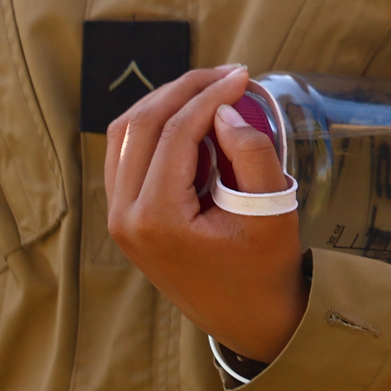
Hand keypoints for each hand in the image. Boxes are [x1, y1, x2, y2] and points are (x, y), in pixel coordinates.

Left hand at [104, 65, 307, 364]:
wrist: (246, 317)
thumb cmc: (264, 267)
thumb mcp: (271, 211)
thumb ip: (252, 154)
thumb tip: (225, 112)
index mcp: (157, 218)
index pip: (176, 132)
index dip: (210, 95)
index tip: (244, 75)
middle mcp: (125, 216)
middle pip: (141, 125)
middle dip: (185, 89)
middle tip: (228, 73)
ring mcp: (118, 217)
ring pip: (125, 134)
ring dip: (166, 102)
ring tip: (212, 90)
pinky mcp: (124, 216)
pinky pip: (127, 154)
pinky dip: (157, 127)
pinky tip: (196, 123)